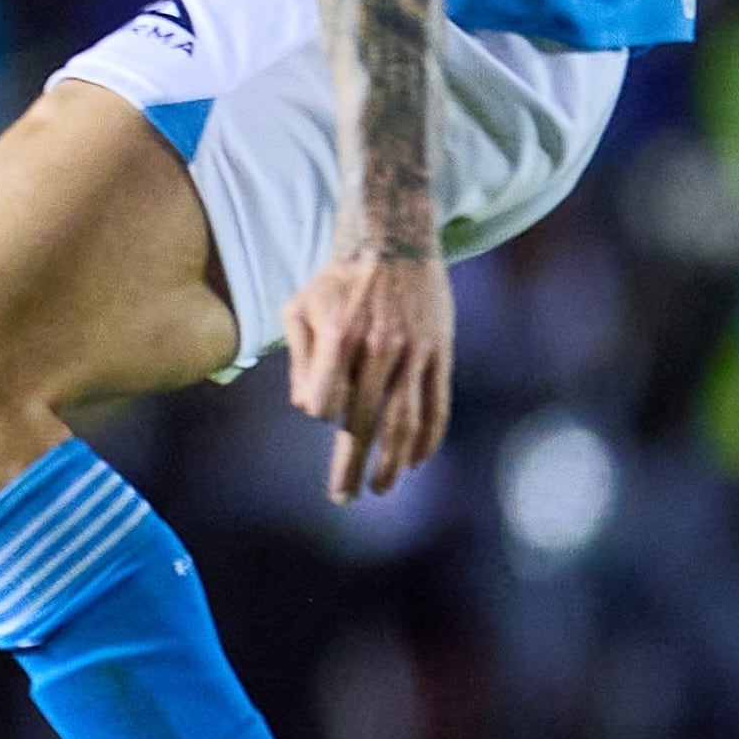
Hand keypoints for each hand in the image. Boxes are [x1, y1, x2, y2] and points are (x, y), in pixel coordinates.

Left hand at [283, 248, 454, 501]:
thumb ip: (299, 360)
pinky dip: (428, 438)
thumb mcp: (299, 308)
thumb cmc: (336, 279)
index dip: (321, 411)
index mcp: (339, 338)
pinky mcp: (439, 353)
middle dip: (352, 466)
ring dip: (392, 462)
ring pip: (404, 422)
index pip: (325, 401)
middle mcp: (378, 349)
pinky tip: (417, 461)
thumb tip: (309, 411)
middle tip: (343, 497)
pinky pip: (436, 405)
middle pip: (363, 422)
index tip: (322, 413)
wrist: (392, 241)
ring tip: (380, 487)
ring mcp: (413, 353)